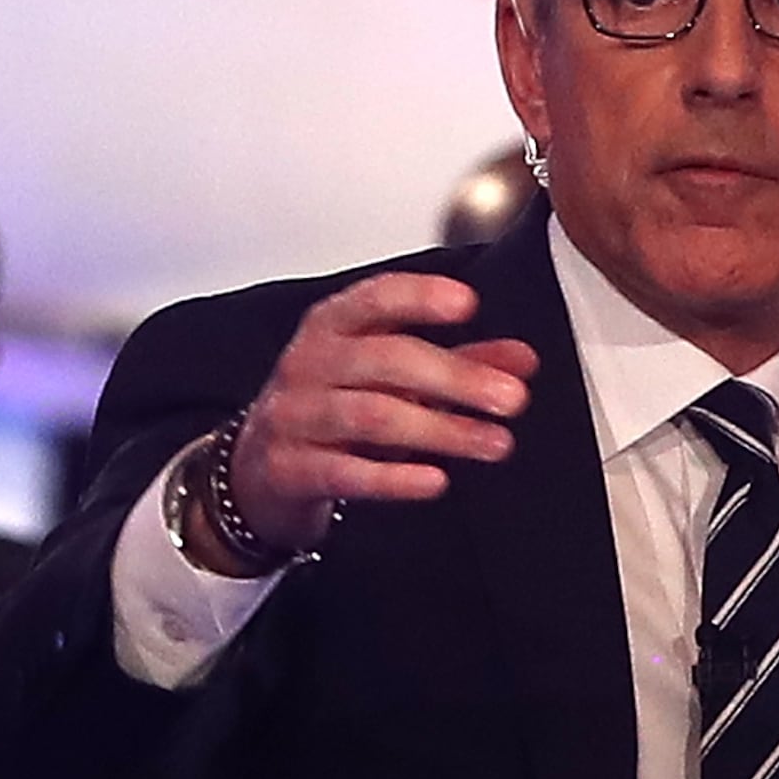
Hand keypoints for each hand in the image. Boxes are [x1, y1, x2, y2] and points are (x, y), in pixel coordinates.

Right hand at [214, 273, 540, 556]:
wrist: (256, 472)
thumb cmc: (330, 410)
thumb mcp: (388, 380)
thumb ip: (456, 365)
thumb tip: (522, 361)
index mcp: (330, 327)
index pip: (374, 299)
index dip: (419, 298)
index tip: (468, 305)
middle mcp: (308, 364)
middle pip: (384, 360)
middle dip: (455, 377)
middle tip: (512, 398)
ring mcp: (294, 416)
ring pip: (372, 416)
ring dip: (442, 430)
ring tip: (494, 443)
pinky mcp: (290, 469)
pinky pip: (345, 472)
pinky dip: (395, 478)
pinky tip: (436, 480)